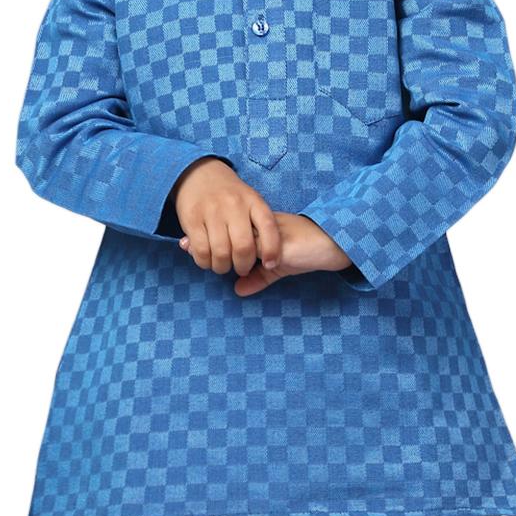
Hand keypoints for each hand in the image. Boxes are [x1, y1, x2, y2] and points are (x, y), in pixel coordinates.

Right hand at [170, 157, 282, 279]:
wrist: (198, 173)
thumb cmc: (230, 195)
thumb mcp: (250, 201)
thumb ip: (258, 225)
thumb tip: (268, 259)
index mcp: (253, 200)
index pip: (268, 227)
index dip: (272, 249)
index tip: (270, 264)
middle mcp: (234, 205)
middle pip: (243, 246)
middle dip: (243, 265)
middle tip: (241, 268)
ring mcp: (212, 212)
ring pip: (221, 252)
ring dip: (223, 267)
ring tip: (223, 265)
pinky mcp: (192, 219)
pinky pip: (201, 251)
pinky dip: (205, 262)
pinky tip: (208, 260)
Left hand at [180, 210, 353, 296]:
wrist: (332, 244)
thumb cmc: (307, 252)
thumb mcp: (278, 267)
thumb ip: (258, 277)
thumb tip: (238, 290)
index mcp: (257, 228)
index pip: (228, 229)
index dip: (208, 235)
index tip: (185, 242)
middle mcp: (258, 225)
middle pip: (225, 229)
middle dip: (203, 237)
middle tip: (183, 245)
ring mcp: (265, 231)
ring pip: (233, 236)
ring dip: (214, 246)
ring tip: (196, 255)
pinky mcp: (274, 240)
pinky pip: (251, 247)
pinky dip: (235, 255)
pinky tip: (222, 264)